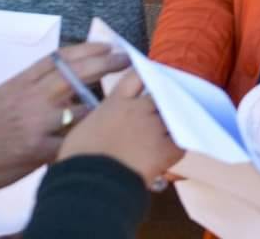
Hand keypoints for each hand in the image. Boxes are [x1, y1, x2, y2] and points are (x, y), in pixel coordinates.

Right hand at [0, 42, 129, 203]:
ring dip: (100, 107)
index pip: (61, 58)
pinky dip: (87, 138)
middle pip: (76, 74)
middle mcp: (32, 98)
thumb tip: (65, 73)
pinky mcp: (39, 150)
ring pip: (82, 108)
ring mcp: (36, 123)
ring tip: (118, 103)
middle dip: (106, 64)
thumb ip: (33, 83)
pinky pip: (73, 141)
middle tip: (126, 60)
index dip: (88, 49)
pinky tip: (100, 135)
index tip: (108, 45)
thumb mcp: (4, 93)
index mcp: (23, 82)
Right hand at [58, 70, 184, 186]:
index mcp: (116, 102)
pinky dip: (177, 147)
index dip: (147, 75)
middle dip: (162, 104)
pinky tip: (170, 153)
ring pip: (173, 118)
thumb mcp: (85, 129)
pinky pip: (180, 144)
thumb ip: (103, 118)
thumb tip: (108, 125)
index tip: (151, 78)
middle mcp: (139, 109)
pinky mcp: (165, 150)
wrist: (90, 184)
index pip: (137, 76)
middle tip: (160, 115)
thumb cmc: (79, 160)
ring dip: (172, 124)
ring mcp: (154, 128)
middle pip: (161, 97)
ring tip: (167, 134)